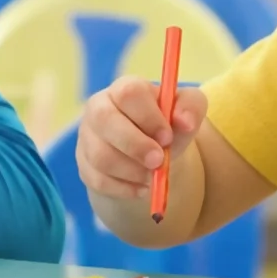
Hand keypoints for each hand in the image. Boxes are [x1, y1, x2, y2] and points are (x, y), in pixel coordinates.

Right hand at [76, 75, 207, 202]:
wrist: (148, 154)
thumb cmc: (166, 126)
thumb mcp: (186, 112)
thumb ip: (191, 108)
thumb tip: (185, 122)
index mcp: (125, 88)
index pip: (129, 93)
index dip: (148, 116)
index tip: (167, 137)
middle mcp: (99, 107)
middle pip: (104, 119)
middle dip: (135, 145)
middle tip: (158, 161)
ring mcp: (87, 136)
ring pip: (100, 155)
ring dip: (132, 171)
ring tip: (152, 176)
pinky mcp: (84, 164)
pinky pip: (98, 179)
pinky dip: (124, 189)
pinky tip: (140, 187)